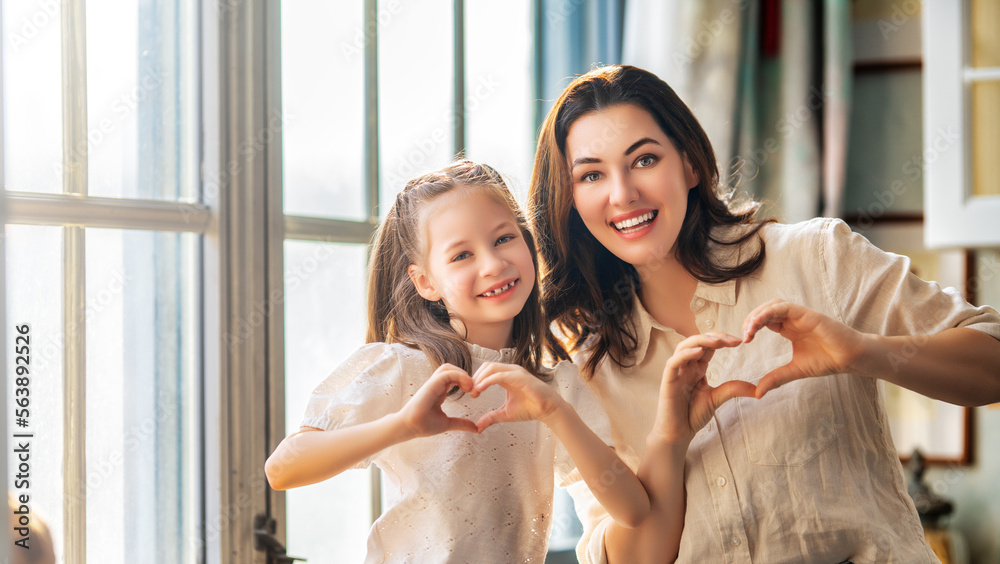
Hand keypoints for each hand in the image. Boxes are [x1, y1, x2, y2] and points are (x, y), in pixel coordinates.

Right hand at [398, 363, 478, 437]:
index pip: (452, 376)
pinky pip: (446, 373)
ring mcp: (432, 384)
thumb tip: (475, 429)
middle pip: (450, 368)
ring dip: (461, 373)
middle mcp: (436, 385)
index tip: (473, 394)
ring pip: (447, 367)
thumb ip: (461, 423)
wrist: (410, 428)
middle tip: (472, 389)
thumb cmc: (424, 425)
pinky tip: (465, 387)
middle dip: (464, 374)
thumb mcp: (447, 423)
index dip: (465, 380)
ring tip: (469, 387)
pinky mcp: (431, 385)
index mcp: (439, 390)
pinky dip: (458, 376)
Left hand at [470, 362, 563, 432]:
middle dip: (475, 377)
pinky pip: (500, 375)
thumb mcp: (505, 414)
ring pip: (491, 368)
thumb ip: (491, 417)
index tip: (470, 393)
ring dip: (480, 378)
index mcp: (506, 376)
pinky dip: (488, 381)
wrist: (548, 410)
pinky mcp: (520, 377)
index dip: (476, 379)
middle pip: (486, 366)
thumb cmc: (530, 409)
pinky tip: (481, 389)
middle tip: (470, 391)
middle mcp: (510, 371)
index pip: (486, 371)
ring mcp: (516, 372)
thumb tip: (478, 427)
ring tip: (474, 391)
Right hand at [653, 332, 756, 444]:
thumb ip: (733, 389)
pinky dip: (685, 354)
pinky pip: (673, 362)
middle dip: (715, 337)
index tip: (740, 341)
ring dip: (700, 340)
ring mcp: (676, 372)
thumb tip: (758, 389)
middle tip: (733, 339)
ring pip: (684, 347)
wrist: (678, 433)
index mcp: (697, 368)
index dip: (723, 340)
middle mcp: (686, 366)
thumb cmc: (692, 415)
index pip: (709, 346)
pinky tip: (698, 351)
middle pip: (697, 341)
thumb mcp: (717, 398)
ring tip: (717, 341)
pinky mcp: (667, 380)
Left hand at [742, 299, 865, 396]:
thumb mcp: (795, 371)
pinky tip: (758, 323)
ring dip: (757, 314)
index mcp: (788, 328)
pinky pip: (784, 307)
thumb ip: (776, 378)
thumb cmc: (828, 361)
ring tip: (748, 330)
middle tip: (743, 336)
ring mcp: (800, 315)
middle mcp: (792, 319)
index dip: (751, 327)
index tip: (743, 341)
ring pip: (772, 305)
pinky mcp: (808, 314)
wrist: (851, 359)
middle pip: (764, 310)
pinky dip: (768, 312)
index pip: (764, 320)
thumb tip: (758, 393)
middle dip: (750, 320)